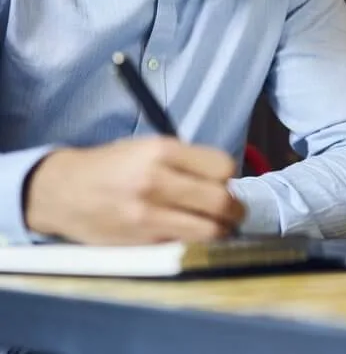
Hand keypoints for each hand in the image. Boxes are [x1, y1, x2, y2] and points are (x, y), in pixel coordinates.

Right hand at [23, 137, 244, 244]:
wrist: (63, 191)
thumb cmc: (111, 166)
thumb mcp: (148, 147)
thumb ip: (185, 160)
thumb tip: (224, 178)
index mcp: (162, 151)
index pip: (222, 166)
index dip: (229, 175)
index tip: (225, 180)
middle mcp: (157, 181)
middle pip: (221, 200)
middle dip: (235, 208)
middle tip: (235, 210)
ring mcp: (148, 214)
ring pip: (209, 229)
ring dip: (222, 230)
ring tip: (220, 226)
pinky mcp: (141, 241)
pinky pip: (185, 243)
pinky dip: (196, 241)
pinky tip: (192, 233)